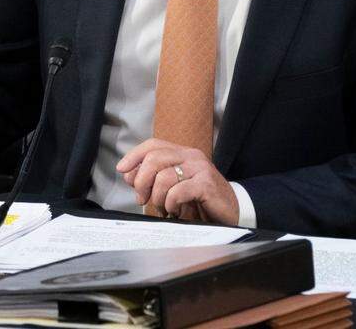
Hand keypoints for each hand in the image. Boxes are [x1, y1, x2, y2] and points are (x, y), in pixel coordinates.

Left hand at [116, 138, 238, 224]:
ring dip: (157, 198)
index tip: (122, 170)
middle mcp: (191, 156)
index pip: (153, 145)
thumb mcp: (175, 186)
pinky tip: (175, 210)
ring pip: (164, 177)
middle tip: (142, 198)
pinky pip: (177, 191)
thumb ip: (154, 178)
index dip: (134, 155)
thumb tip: (129, 175)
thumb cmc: (201, 199)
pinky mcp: (206, 185)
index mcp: (183, 153)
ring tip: (164, 208)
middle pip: (154, 158)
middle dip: (142, 181)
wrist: (233, 211)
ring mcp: (200, 169)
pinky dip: (170, 203)